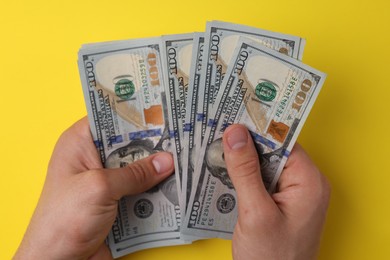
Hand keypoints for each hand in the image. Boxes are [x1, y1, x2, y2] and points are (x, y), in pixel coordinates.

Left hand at [14, 118, 173, 258]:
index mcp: (79, 143)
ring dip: (157, 168)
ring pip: (137, 167)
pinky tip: (174, 185)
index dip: (137, 115)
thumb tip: (166, 161)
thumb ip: (135, 173)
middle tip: (181, 137)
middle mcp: (93, 158)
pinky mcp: (116, 200)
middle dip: (153, 143)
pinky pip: (140, 188)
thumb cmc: (64, 220)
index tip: (164, 112)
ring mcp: (105, 180)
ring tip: (185, 160)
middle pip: (129, 143)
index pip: (111, 118)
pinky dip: (155, 188)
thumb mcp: (100, 188)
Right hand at [223, 124, 329, 259]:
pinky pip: (262, 179)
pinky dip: (244, 176)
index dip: (257, 128)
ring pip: (265, 164)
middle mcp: (305, 183)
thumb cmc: (272, 257)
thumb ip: (245, 171)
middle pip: (273, 151)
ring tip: (216, 151)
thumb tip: (235, 133)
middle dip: (245, 145)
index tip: (232, 117)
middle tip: (217, 134)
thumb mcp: (255, 211)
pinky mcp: (281, 202)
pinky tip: (226, 173)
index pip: (282, 141)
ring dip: (242, 161)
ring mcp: (294, 193)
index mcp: (309, 181)